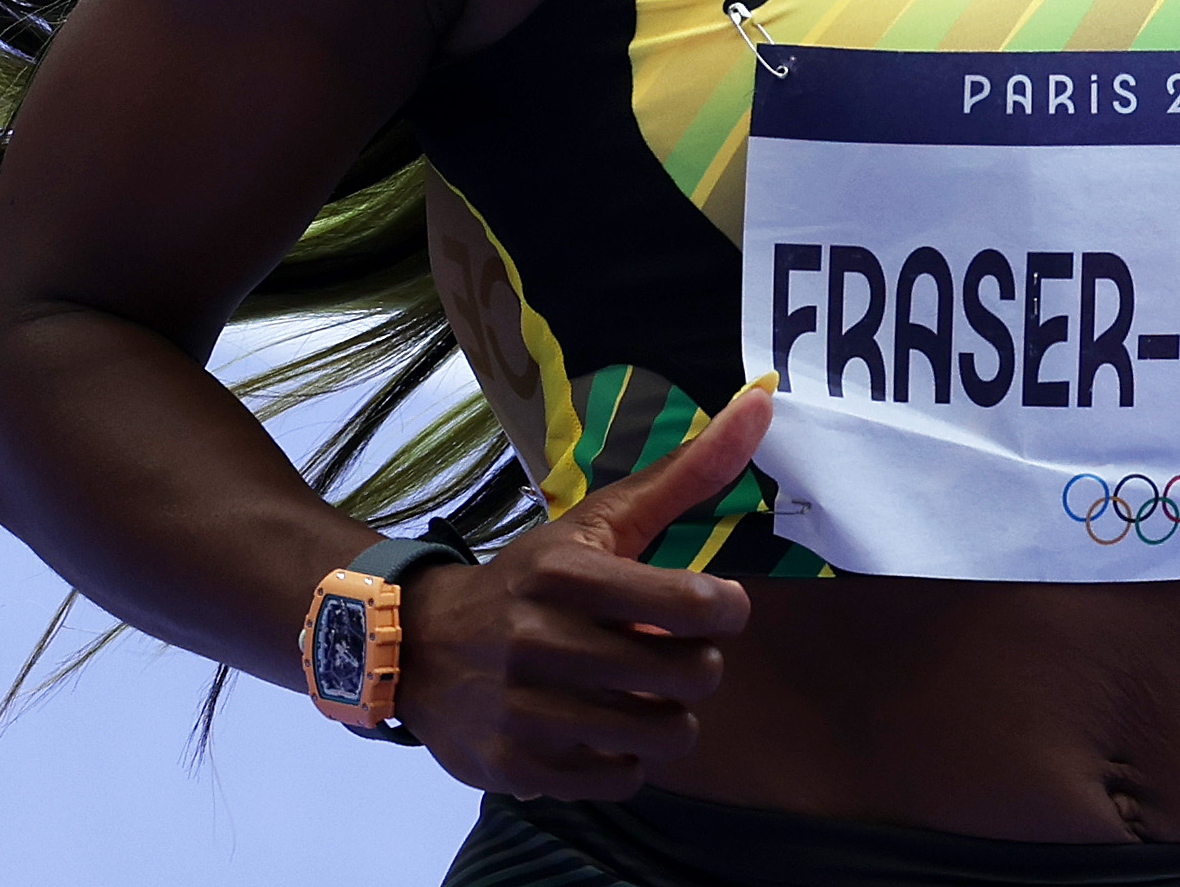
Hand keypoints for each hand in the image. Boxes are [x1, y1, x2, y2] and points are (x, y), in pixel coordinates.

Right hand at [393, 381, 771, 797]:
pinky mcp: (514, 765)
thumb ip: (685, 472)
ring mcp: (524, 710)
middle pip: (690, 676)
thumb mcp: (598, 522)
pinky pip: (620, 779)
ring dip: (667, 715)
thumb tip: (761, 400)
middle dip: (697, 665)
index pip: (694, 606)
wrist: (418, 645)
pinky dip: (625, 757)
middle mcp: (540, 641)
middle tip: (671, 653)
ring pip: (662, 734)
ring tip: (642, 693)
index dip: (725, 611)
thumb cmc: (531, 580)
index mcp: (567, 574)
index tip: (711, 607)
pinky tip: (602, 726)